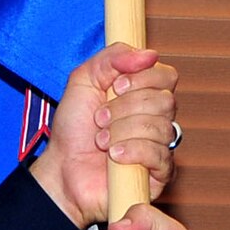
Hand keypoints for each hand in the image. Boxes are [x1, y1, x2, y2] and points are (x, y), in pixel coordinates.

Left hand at [29, 44, 178, 226]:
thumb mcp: (84, 80)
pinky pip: (160, 155)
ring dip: (122, 131)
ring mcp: (161, 146)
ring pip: (161, 127)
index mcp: (145, 94)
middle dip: (125, 108)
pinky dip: (132, 150)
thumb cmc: (73, 129)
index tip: (114, 87)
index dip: (142, 78)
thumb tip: (149, 54)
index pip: (167, 76)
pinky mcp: (160, 174)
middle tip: (99, 118)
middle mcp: (158, 119)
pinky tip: (114, 156)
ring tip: (101, 140)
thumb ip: (111, 58)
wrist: (61, 170)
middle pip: (165, 101)